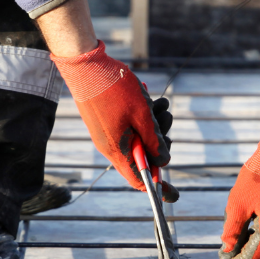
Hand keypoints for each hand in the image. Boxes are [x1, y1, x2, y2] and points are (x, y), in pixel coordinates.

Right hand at [52, 41, 173, 194]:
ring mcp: (106, 133)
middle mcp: (109, 146)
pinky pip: (128, 126)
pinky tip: (149, 99)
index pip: (139, 180)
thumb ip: (154, 141)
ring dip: (153, 124)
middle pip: (141, 158)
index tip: (175, 194)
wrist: (84, 64)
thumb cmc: (114, 88)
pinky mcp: (105, 121)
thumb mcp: (142, 115)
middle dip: (159, 143)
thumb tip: (164, 162)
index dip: (159, 187)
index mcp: (117, 150)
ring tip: (161, 104)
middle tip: (166, 121)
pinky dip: (141, 116)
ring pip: (137, 138)